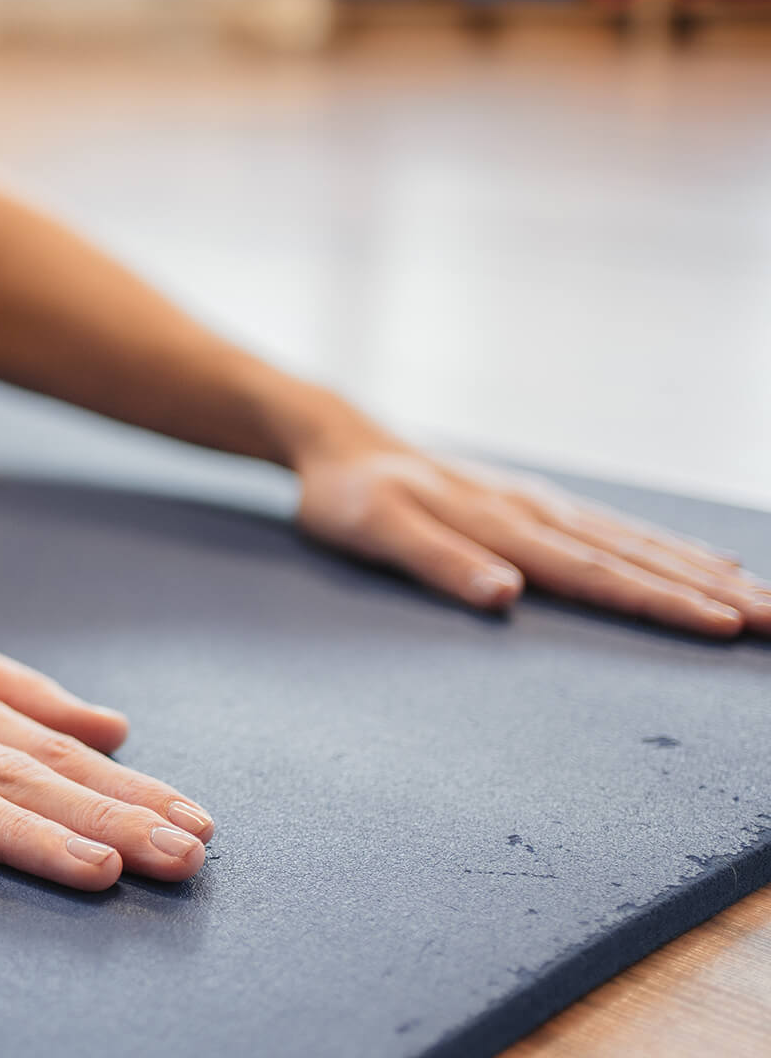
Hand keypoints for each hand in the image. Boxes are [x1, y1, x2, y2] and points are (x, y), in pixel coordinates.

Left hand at [297, 437, 770, 637]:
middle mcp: (535, 511)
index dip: (661, 601)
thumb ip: (438, 561)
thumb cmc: (349, 495)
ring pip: (639, 542)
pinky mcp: (537, 503)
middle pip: (637, 557)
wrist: (340, 441)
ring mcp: (541, 504)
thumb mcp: (375, 530)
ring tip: (769, 599)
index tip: (725, 625)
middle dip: (715, 591)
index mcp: (503, 524)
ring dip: (707, 572)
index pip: (595, 573)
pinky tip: (708, 564)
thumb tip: (507, 594)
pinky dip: (671, 548)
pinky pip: (619, 529)